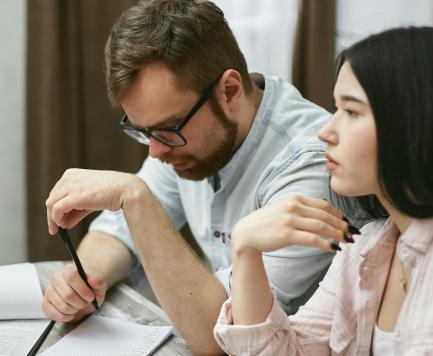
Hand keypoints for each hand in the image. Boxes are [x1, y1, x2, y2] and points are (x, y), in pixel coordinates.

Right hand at [42, 264, 106, 321]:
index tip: (90, 296)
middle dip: (80, 302)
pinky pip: (53, 314)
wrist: (85, 299)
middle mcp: (56, 278)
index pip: (71, 276)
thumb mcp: (99, 286)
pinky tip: (71, 313)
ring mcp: (49, 291)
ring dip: (74, 310)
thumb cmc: (91, 291)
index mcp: (69, 270)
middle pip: (67, 294)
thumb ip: (98, 281)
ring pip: (61, 305)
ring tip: (78, 307)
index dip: (82, 289)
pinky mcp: (45, 303)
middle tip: (85, 303)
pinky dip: (65, 317)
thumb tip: (92, 279)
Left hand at [46, 168, 142, 234]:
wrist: (124, 189)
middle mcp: (68, 178)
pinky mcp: (74, 196)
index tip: (57, 219)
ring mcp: (70, 186)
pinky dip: (56, 219)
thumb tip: (65, 223)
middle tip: (55, 229)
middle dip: (52, 215)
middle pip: (51, 199)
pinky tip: (63, 226)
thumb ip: (76, 210)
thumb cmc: (111, 192)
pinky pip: (57, 210)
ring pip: (51, 204)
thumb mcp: (90, 200)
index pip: (56, 192)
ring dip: (53, 219)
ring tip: (59, 229)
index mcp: (71, 174)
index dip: (55, 207)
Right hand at [231, 195, 352, 253]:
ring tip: (347, 241)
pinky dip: (325, 244)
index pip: (324, 205)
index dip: (339, 214)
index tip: (348, 223)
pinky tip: (334, 248)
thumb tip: (324, 210)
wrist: (246, 233)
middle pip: (325, 216)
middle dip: (342, 225)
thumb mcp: (283, 208)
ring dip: (338, 234)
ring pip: (321, 227)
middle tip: (353, 234)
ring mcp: (289, 220)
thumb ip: (301, 207)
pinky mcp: (286, 234)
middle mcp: (293, 206)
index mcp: (294, 198)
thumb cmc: (266, 222)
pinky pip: (312, 239)